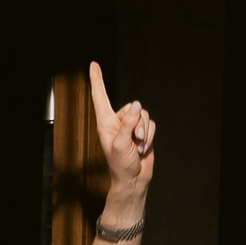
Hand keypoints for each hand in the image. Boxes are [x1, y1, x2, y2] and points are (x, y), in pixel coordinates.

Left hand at [88, 59, 155, 218]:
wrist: (134, 180)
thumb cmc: (121, 166)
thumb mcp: (121, 144)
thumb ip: (128, 123)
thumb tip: (138, 105)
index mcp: (105, 123)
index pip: (100, 97)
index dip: (97, 80)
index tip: (94, 65)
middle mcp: (117, 122)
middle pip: (133, 107)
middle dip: (138, 124)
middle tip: (134, 141)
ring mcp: (130, 126)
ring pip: (144, 115)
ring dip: (145, 132)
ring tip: (138, 147)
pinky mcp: (142, 132)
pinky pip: (151, 124)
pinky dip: (150, 136)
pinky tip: (142, 148)